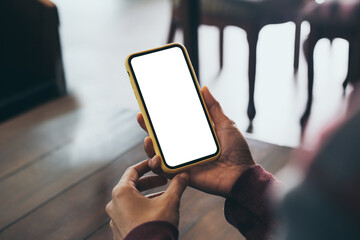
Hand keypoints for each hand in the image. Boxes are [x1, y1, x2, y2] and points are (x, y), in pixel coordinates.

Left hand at [106, 160, 187, 238]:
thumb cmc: (157, 226)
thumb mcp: (170, 201)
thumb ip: (177, 185)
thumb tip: (184, 175)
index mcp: (121, 192)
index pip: (133, 171)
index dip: (147, 166)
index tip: (157, 164)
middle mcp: (114, 204)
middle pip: (131, 185)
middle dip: (149, 182)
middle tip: (164, 181)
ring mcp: (114, 219)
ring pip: (131, 200)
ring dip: (147, 196)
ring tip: (164, 196)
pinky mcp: (118, 230)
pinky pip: (129, 213)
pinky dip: (141, 208)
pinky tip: (156, 211)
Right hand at [137, 86, 254, 197]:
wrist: (242, 174)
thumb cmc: (237, 151)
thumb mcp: (225, 124)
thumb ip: (213, 108)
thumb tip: (203, 88)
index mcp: (194, 136)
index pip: (173, 125)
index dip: (160, 116)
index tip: (151, 104)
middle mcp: (185, 149)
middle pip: (161, 138)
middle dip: (147, 127)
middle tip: (141, 116)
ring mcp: (182, 162)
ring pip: (157, 154)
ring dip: (149, 147)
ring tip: (149, 139)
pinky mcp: (182, 175)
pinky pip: (164, 171)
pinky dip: (156, 165)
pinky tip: (155, 157)